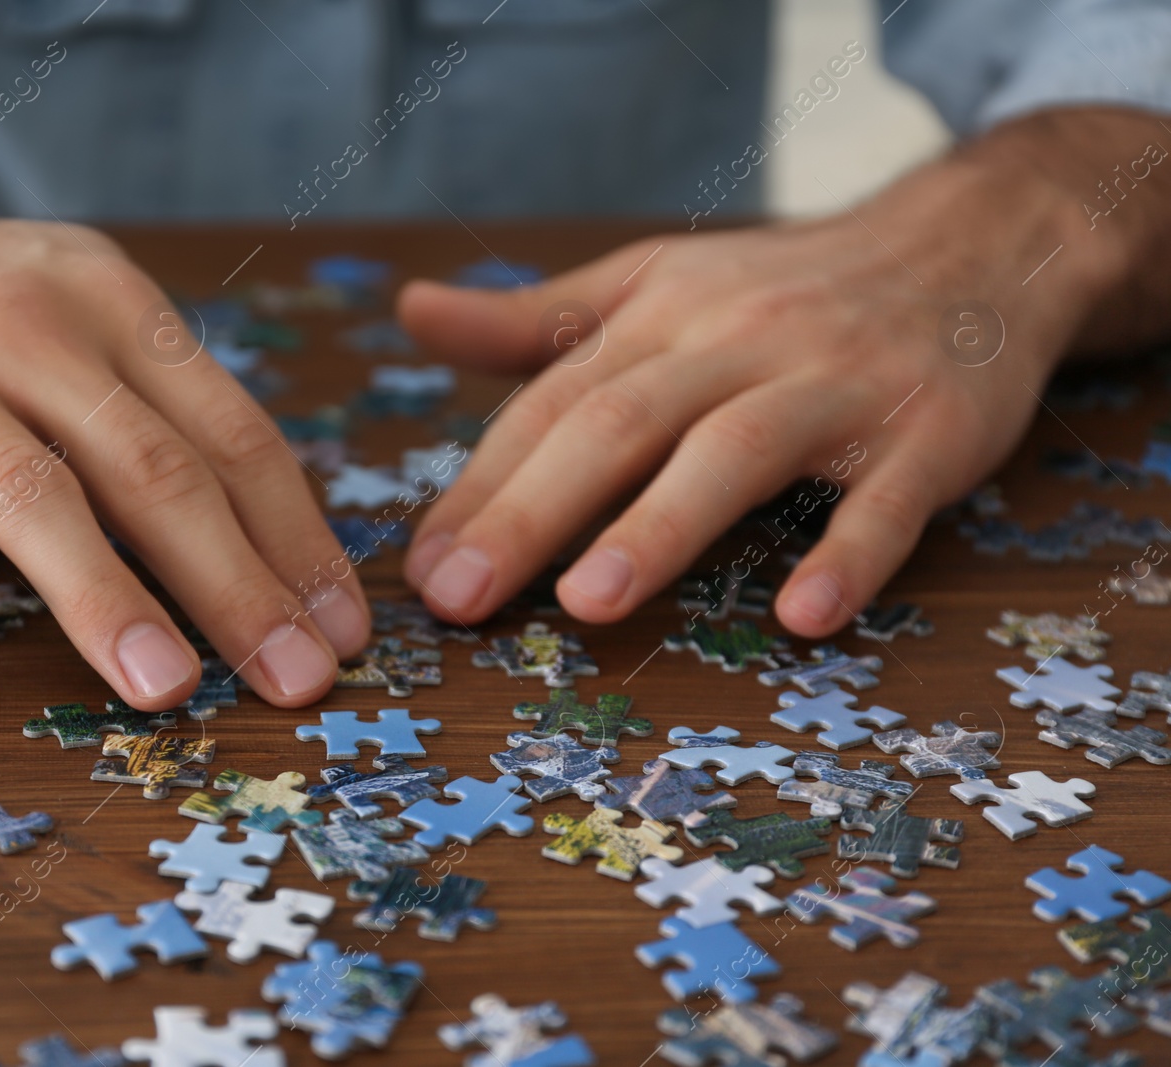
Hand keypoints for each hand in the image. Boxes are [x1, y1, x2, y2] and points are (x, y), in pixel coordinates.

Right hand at [0, 91, 367, 708]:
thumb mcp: (86, 316)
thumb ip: (166, 409)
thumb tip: (280, 545)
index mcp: (116, 305)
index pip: (233, 434)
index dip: (297, 538)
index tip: (342, 628)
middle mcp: (32, 326)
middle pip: (155, 469)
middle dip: (237, 584)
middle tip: (295, 680)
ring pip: (32, 493)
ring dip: (106, 598)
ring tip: (167, 689)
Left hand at [396, 110, 1151, 635]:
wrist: (970, 244)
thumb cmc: (781, 289)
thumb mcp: (652, 283)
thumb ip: (535, 318)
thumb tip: (411, 312)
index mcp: (661, 314)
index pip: (553, 403)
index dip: (482, 486)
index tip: (423, 569)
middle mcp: (739, 341)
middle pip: (621, 423)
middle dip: (531, 512)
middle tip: (459, 600)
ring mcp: (837, 385)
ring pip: (736, 451)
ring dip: (661, 527)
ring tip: (590, 603)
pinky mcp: (931, 432)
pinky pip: (888, 499)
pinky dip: (848, 554)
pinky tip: (804, 617)